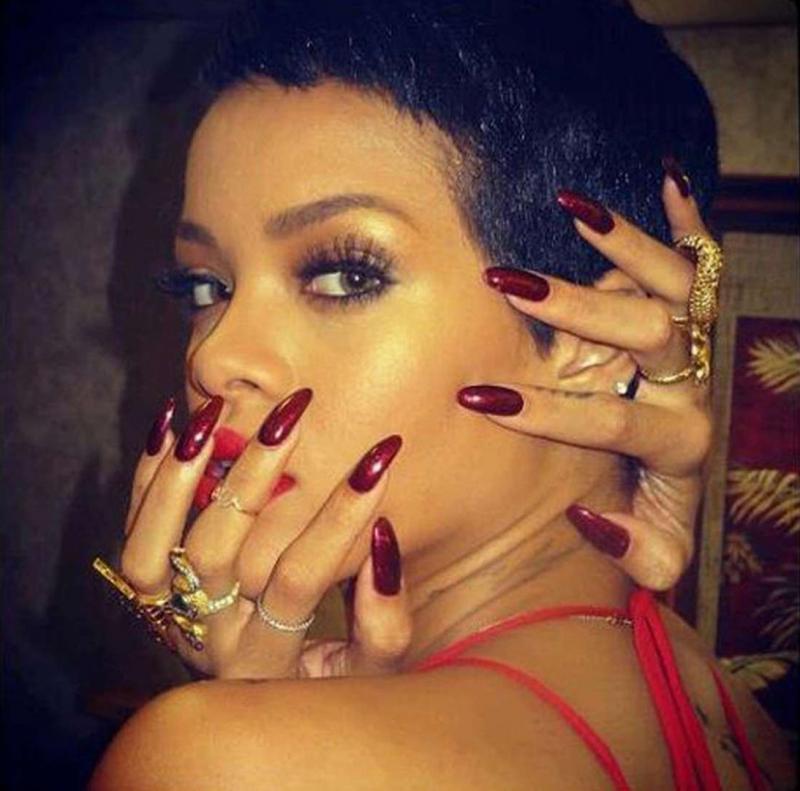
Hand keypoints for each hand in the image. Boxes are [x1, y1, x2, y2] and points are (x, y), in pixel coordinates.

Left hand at [120, 390, 412, 678]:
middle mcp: (208, 639)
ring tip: (219, 414)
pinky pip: (133, 534)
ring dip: (183, 474)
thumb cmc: (321, 689)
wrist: (256, 707)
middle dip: (256, 474)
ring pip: (155, 548)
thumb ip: (384, 625)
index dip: (340, 519)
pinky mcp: (150, 594)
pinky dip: (147, 476)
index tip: (379, 461)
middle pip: (219, 551)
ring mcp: (171, 617)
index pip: (300, 579)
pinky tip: (174, 423)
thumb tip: (382, 545)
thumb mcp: (365, 675)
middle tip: (294, 413)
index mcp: (266, 659)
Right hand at [458, 164, 712, 590]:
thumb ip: (637, 550)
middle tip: (505, 286)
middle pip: (645, 332)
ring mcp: (695, 341)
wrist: (688, 469)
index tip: (478, 397)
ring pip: (674, 282)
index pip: (610, 418)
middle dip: (572, 309)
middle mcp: (693, 383)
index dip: (544, 410)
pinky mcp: (696, 312)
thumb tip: (587, 515)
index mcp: (679, 442)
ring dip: (622, 243)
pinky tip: (669, 178)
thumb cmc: (658, 505)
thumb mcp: (660, 547)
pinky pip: (704, 259)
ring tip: (568, 209)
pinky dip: (688, 220)